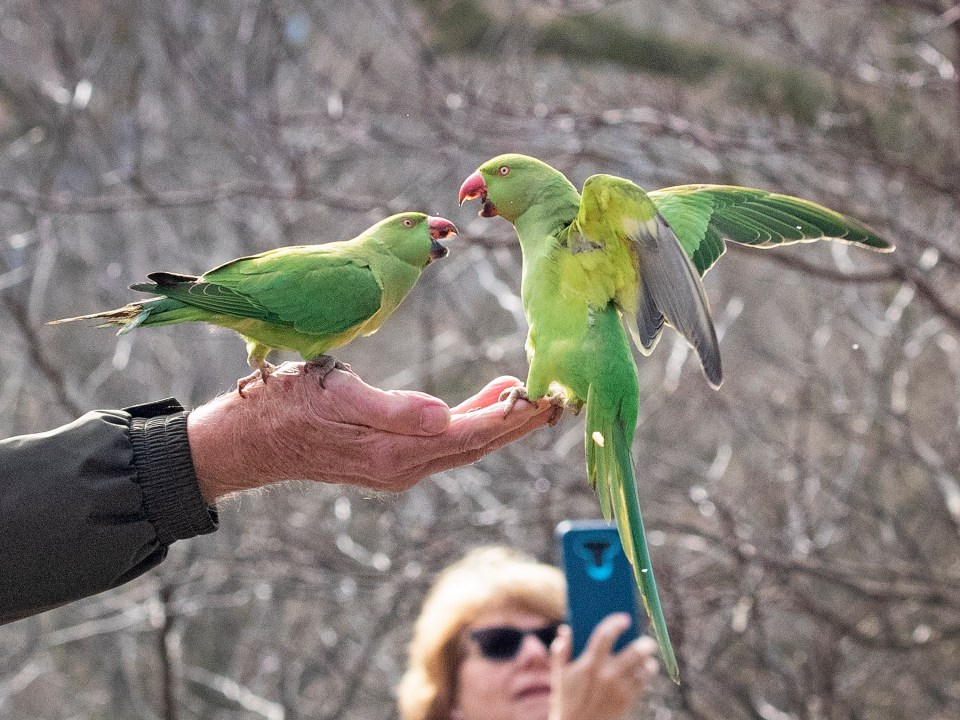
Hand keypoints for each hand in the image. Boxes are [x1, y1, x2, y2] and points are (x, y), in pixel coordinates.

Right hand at [187, 361, 558, 501]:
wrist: (247, 441)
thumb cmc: (286, 407)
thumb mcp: (334, 394)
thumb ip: (391, 408)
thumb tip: (445, 415)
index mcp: (396, 451)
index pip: (471, 434)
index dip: (511, 417)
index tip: (547, 398)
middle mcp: (404, 467)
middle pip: (477, 445)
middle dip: (518, 424)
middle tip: (558, 400)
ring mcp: (396, 468)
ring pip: (463, 446)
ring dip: (499, 423)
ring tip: (530, 398)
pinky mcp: (387, 460)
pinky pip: (445, 445)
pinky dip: (472, 424)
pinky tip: (484, 404)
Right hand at [549, 614, 657, 719]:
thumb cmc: (566, 698)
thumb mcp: (558, 675)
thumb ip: (560, 650)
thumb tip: (566, 629)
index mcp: (588, 665)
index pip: (604, 636)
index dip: (615, 624)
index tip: (625, 618)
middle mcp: (606, 676)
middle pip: (634, 653)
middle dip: (644, 644)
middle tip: (648, 641)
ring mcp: (618, 689)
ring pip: (643, 669)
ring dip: (648, 661)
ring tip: (648, 657)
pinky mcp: (626, 701)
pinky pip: (642, 683)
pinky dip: (645, 676)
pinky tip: (643, 671)